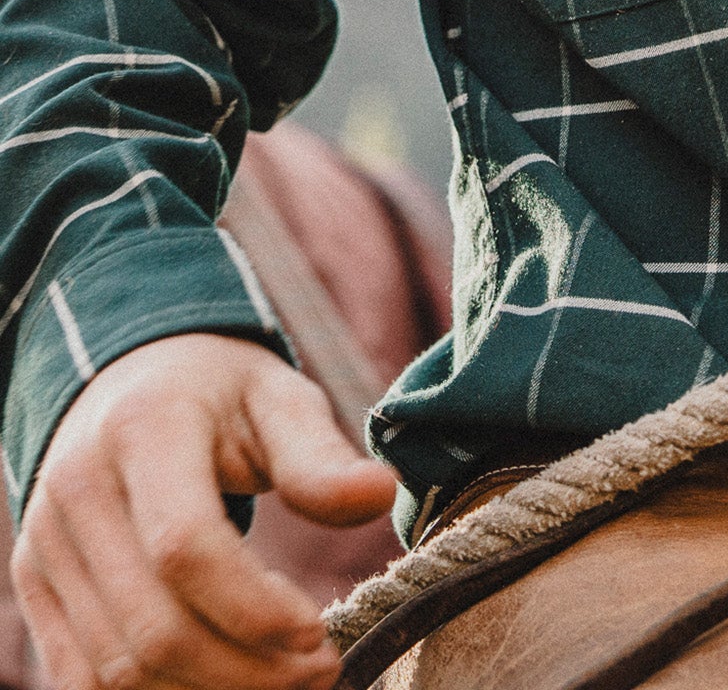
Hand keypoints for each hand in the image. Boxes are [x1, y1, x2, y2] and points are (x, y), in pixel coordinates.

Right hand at [11, 333, 396, 689]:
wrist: (129, 378)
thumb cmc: (220, 391)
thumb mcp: (280, 397)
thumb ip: (320, 455)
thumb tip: (382, 495)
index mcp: (145, 430)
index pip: (186, 546)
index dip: (253, 606)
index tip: (318, 634)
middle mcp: (78, 492)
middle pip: (153, 625)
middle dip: (243, 669)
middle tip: (320, 673)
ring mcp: (44, 545)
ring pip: (115, 667)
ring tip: (283, 680)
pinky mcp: (35, 586)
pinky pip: (81, 677)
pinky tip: (222, 683)